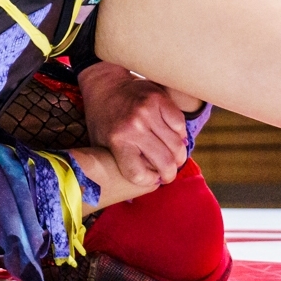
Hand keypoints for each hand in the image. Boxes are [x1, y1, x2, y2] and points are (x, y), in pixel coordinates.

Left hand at [77, 63, 188, 186]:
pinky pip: (180, 125)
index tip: (149, 178)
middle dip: (169, 174)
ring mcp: (149, 112)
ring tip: (172, 157)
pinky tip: (172, 136)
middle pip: (165, 163)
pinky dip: (179, 134)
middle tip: (168, 174)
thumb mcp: (100, 144)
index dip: (147, 180)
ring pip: (178, 146)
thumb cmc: (103, 118)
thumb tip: (132, 196)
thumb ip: (116, 165)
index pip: (140, 175)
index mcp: (117, 141)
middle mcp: (135, 127)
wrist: (105, 84)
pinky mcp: (160, 99)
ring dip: (178, 156)